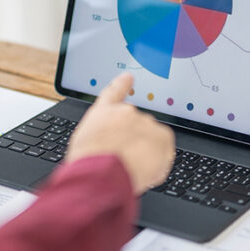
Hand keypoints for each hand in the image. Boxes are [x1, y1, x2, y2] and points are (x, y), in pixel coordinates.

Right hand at [66, 73, 174, 194]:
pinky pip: (164, 152)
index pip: (114, 92)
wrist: (101, 173)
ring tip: (130, 168)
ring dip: (146, 153)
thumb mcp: (85, 141)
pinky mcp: (163, 136)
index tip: (128, 77)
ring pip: (152, 140)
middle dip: (134, 142)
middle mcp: (126, 112)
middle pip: (136, 126)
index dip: (122, 84)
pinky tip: (143, 172)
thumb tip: (113, 137)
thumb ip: (102, 132)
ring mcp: (145, 122)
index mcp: (104, 111)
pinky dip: (158, 164)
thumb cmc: (88, 161)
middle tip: (123, 161)